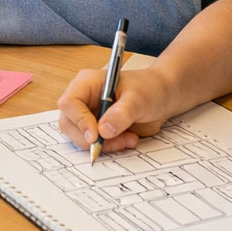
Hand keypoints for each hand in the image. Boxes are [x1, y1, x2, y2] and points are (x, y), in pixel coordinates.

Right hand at [56, 68, 171, 154]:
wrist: (162, 97)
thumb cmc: (149, 89)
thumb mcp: (138, 98)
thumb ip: (121, 113)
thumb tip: (103, 131)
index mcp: (87, 83)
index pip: (69, 103)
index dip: (79, 121)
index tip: (96, 136)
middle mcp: (83, 99)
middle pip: (69, 124)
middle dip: (91, 138)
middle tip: (116, 141)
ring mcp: (89, 115)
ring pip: (81, 137)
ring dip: (104, 145)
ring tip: (128, 139)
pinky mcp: (97, 129)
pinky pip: (94, 144)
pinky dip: (110, 147)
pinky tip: (128, 139)